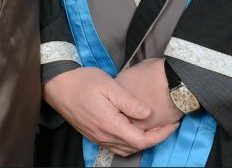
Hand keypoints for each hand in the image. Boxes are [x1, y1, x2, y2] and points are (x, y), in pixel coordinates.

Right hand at [44, 66, 179, 155]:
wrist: (58, 85)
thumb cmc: (83, 82)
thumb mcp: (109, 86)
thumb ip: (130, 102)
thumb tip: (149, 113)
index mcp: (110, 125)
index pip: (142, 140)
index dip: (161, 135)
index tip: (173, 124)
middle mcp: (104, 136)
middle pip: (136, 147)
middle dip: (156, 138)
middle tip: (168, 124)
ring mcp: (98, 137)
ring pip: (126, 149)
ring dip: (142, 142)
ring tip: (155, 128)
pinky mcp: (93, 135)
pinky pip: (116, 146)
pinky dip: (129, 142)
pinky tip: (134, 129)